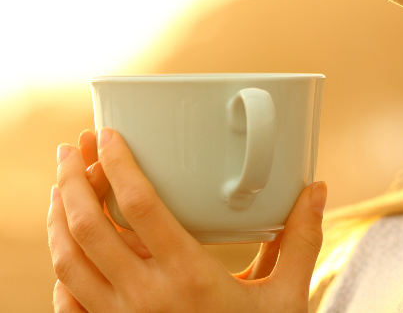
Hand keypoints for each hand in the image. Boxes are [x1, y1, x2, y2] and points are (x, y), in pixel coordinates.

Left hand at [47, 127, 326, 312]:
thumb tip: (317, 188)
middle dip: (73, 180)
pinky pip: (66, 300)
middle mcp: (144, 299)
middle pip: (88, 228)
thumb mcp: (287, 296)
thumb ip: (302, 240)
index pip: (140, 208)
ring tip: (64, 182)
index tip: (109, 134)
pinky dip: (59, 265)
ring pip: (66, 261)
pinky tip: (66, 243)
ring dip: (58, 216)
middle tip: (72, 146)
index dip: (119, 165)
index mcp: (188, 278)